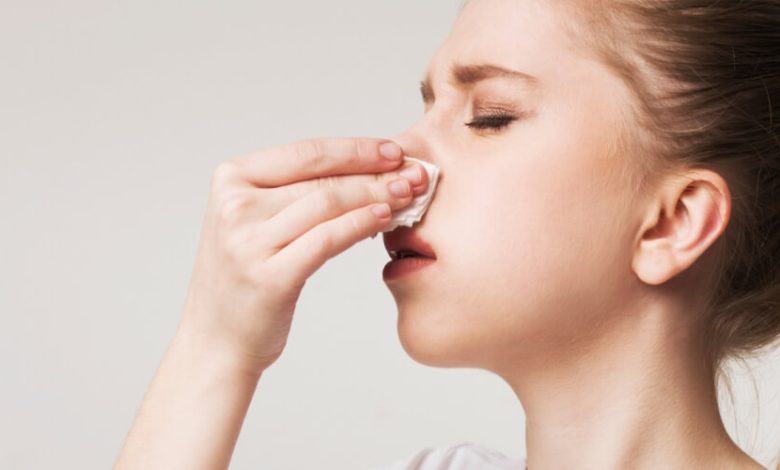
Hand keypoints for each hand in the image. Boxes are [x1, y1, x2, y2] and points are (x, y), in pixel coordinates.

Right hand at [177, 138, 427, 374]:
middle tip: (416, 173)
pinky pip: (327, 239)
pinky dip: (361, 224)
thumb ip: (294, 193)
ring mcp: (248, 241)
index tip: (394, 150)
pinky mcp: (269, 276)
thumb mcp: (255, 222)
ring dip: (376, 197)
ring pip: (328, 203)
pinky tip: (384, 220)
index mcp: (231, 179)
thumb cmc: (245, 277)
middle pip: (322, 178)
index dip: (356, 149)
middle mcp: (235, 205)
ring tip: (408, 196)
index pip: (306, 152)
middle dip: (376, 173)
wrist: (216, 340)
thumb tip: (366, 169)